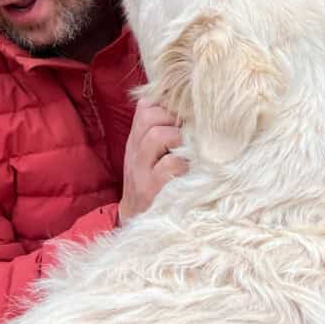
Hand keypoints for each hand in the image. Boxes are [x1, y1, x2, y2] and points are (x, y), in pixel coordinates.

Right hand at [118, 99, 187, 225]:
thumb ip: (160, 131)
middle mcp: (135, 150)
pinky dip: (183, 163)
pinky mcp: (151, 189)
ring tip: (187, 150)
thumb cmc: (150, 181)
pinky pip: (170, 164)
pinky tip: (189, 170)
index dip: (168, 103)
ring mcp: (141, 170)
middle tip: (187, 132)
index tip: (184, 114)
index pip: (145, 105)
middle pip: (150, 116)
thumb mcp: (147, 154)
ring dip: (179, 138)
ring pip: (158, 135)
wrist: (135, 220)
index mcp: (136, 139)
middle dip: (174, 118)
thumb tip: (189, 107)